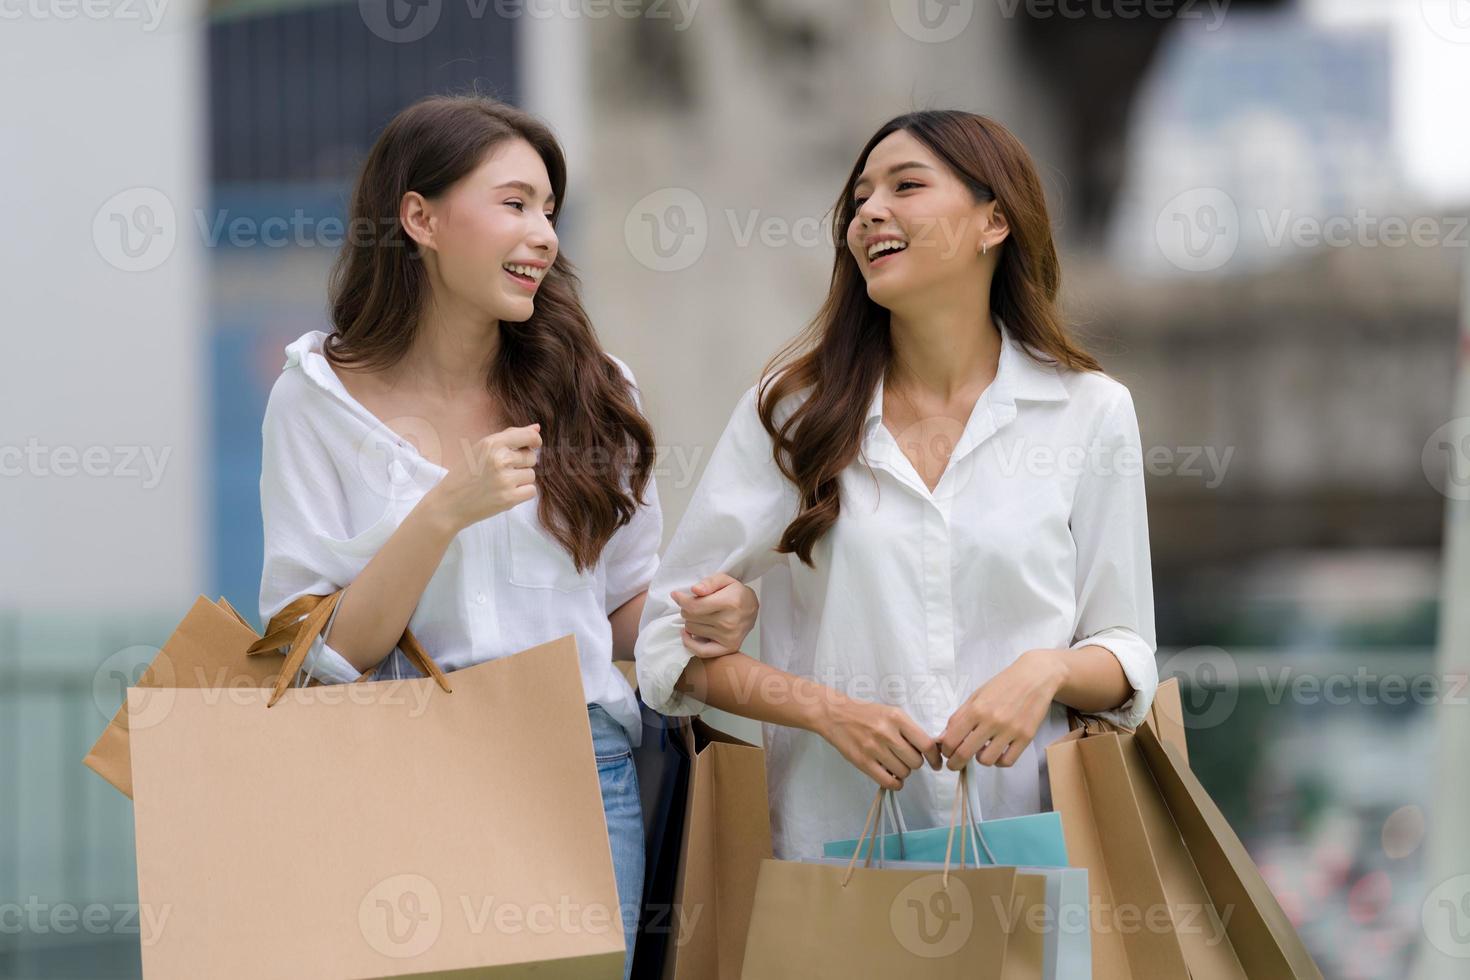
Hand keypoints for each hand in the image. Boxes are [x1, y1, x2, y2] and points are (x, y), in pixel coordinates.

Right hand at [428, 424, 541, 531]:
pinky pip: (531, 491)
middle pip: (531, 457)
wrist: (449, 504)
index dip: (535, 441)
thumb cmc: (465, 474)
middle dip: (522, 464)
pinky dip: (522, 493)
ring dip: (521, 480)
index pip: (529, 436)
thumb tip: (537, 428)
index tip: (533, 446)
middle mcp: (499, 459)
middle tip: (502, 471)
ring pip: (531, 475)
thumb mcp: (481, 448)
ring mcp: (505, 480)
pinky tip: (506, 493)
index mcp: (492, 443)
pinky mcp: (509, 499)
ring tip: (501, 483)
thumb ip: (509, 436)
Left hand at [675, 573, 758, 657]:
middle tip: (693, 604)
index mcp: (729, 602)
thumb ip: (709, 582)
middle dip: (687, 609)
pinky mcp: (729, 648)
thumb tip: (695, 590)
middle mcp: (729, 622)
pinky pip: (700, 650)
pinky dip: (689, 643)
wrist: (752, 609)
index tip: (676, 595)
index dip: (681, 600)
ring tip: (699, 616)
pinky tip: (687, 634)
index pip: (694, 606)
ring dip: (690, 621)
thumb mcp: (725, 580)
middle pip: (691, 618)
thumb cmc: (736, 593)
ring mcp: (729, 637)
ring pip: (692, 630)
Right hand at [815, 693, 941, 790]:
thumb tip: (929, 750)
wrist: (835, 714)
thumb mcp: (891, 713)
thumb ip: (909, 730)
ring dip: (903, 772)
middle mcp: (887, 733)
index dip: (934, 758)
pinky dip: (895, 783)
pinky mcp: (862, 762)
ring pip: (903, 772)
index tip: (936, 763)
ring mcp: (873, 748)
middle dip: (914, 763)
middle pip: (915, 762)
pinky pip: (888, 781)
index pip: (926, 744)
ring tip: (894, 763)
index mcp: (897, 718)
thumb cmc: (866, 714)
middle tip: (905, 758)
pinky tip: (892, 777)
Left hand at [938, 649, 1066, 769]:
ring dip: (980, 759)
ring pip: (987, 761)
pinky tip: (998, 752)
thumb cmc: (1003, 685)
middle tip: (955, 764)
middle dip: (955, 763)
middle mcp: (992, 721)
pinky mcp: (1026, 737)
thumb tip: (943, 738)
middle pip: (965, 753)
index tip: (947, 752)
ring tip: (982, 750)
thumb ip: (959, 717)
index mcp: (976, 709)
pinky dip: (999, 761)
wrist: (1034, 677)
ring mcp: (1010, 730)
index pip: (952, 739)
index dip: (946, 750)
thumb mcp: (976, 696)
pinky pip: (1007, 761)